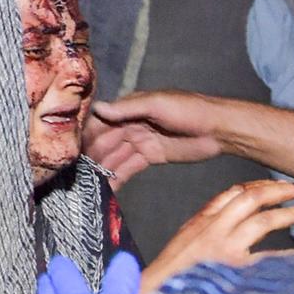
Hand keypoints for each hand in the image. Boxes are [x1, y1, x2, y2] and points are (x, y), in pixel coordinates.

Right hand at [84, 92, 225, 189]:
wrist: (219, 129)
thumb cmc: (190, 110)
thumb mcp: (157, 104)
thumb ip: (127, 108)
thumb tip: (98, 108)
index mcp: (131, 108)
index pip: (102, 122)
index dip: (87, 135)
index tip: (74, 151)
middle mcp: (132, 124)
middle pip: (105, 142)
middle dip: (92, 156)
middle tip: (77, 174)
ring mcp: (141, 141)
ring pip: (115, 157)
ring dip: (102, 169)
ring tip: (87, 185)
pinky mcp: (150, 156)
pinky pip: (128, 168)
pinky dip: (117, 178)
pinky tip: (105, 189)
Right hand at [139, 180, 293, 293]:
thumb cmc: (172, 274)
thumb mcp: (186, 241)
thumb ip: (208, 227)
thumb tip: (238, 221)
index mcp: (201, 221)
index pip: (234, 192)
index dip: (259, 185)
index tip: (277, 186)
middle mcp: (213, 229)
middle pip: (251, 198)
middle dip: (278, 191)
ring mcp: (224, 249)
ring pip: (262, 221)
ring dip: (288, 214)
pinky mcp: (234, 270)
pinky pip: (268, 258)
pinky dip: (289, 255)